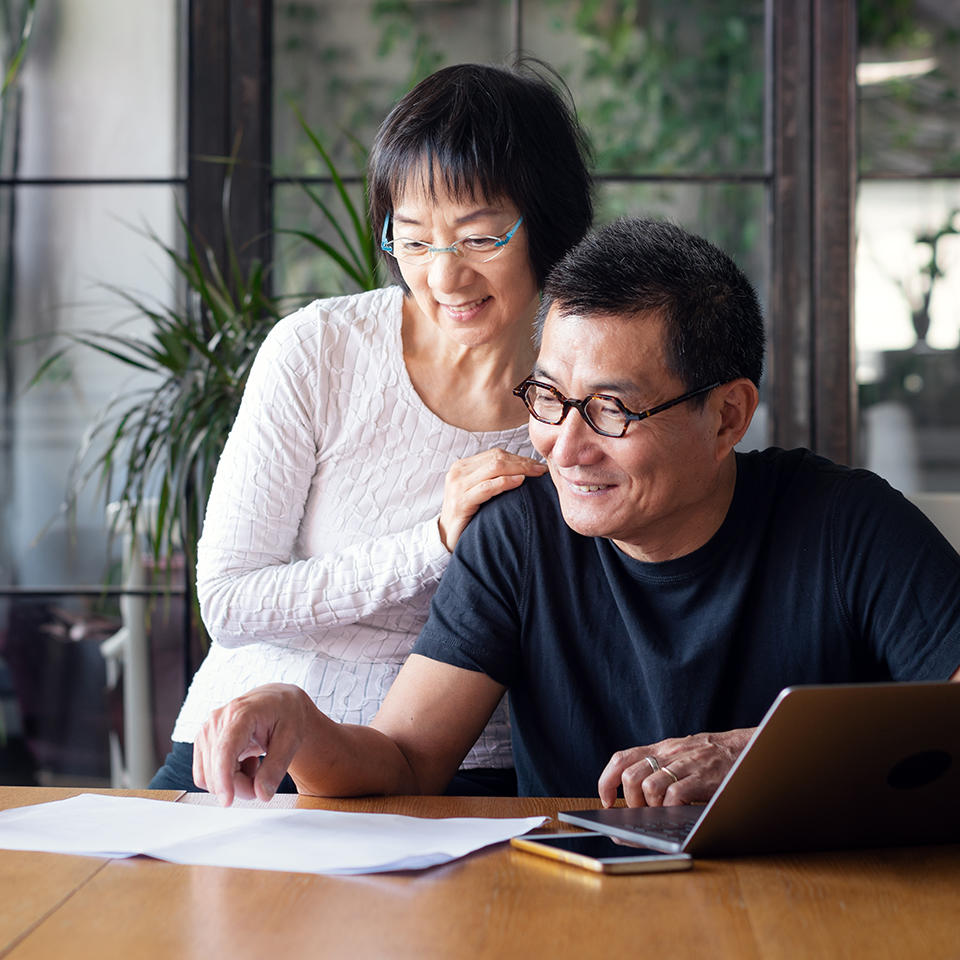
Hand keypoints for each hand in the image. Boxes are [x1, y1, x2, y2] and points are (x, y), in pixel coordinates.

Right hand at [193, 683, 316, 805]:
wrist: (278, 702)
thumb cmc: (286, 714)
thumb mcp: (292, 738)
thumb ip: (277, 767)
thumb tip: (262, 794)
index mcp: (241, 713)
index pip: (224, 750)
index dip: (223, 778)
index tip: (228, 801)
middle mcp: (217, 720)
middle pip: (217, 770)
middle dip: (240, 785)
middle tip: (265, 779)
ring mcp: (206, 731)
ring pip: (209, 777)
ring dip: (233, 782)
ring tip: (255, 764)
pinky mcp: (203, 742)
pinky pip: (206, 775)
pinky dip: (225, 778)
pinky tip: (243, 763)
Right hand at [438, 448, 545, 550]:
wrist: (446, 538)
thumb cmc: (468, 515)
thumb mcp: (478, 492)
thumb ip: (492, 478)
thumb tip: (523, 470)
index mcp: (463, 466)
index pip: (496, 454)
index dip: (519, 457)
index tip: (538, 465)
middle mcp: (458, 471)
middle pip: (497, 458)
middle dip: (523, 462)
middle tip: (542, 469)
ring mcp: (458, 486)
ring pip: (494, 468)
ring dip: (519, 469)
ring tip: (536, 474)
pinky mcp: (460, 502)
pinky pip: (487, 487)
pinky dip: (505, 482)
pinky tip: (520, 482)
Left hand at [597, 728, 754, 807]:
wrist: (746, 749)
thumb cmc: (712, 759)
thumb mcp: (681, 755)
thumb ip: (661, 768)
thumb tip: (638, 797)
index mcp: (661, 748)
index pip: (622, 759)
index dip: (607, 781)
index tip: (608, 801)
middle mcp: (669, 754)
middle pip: (631, 776)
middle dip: (631, 801)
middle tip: (643, 812)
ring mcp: (685, 765)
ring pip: (649, 786)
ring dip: (650, 807)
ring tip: (662, 813)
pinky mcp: (703, 779)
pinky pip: (675, 795)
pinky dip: (670, 808)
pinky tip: (678, 811)